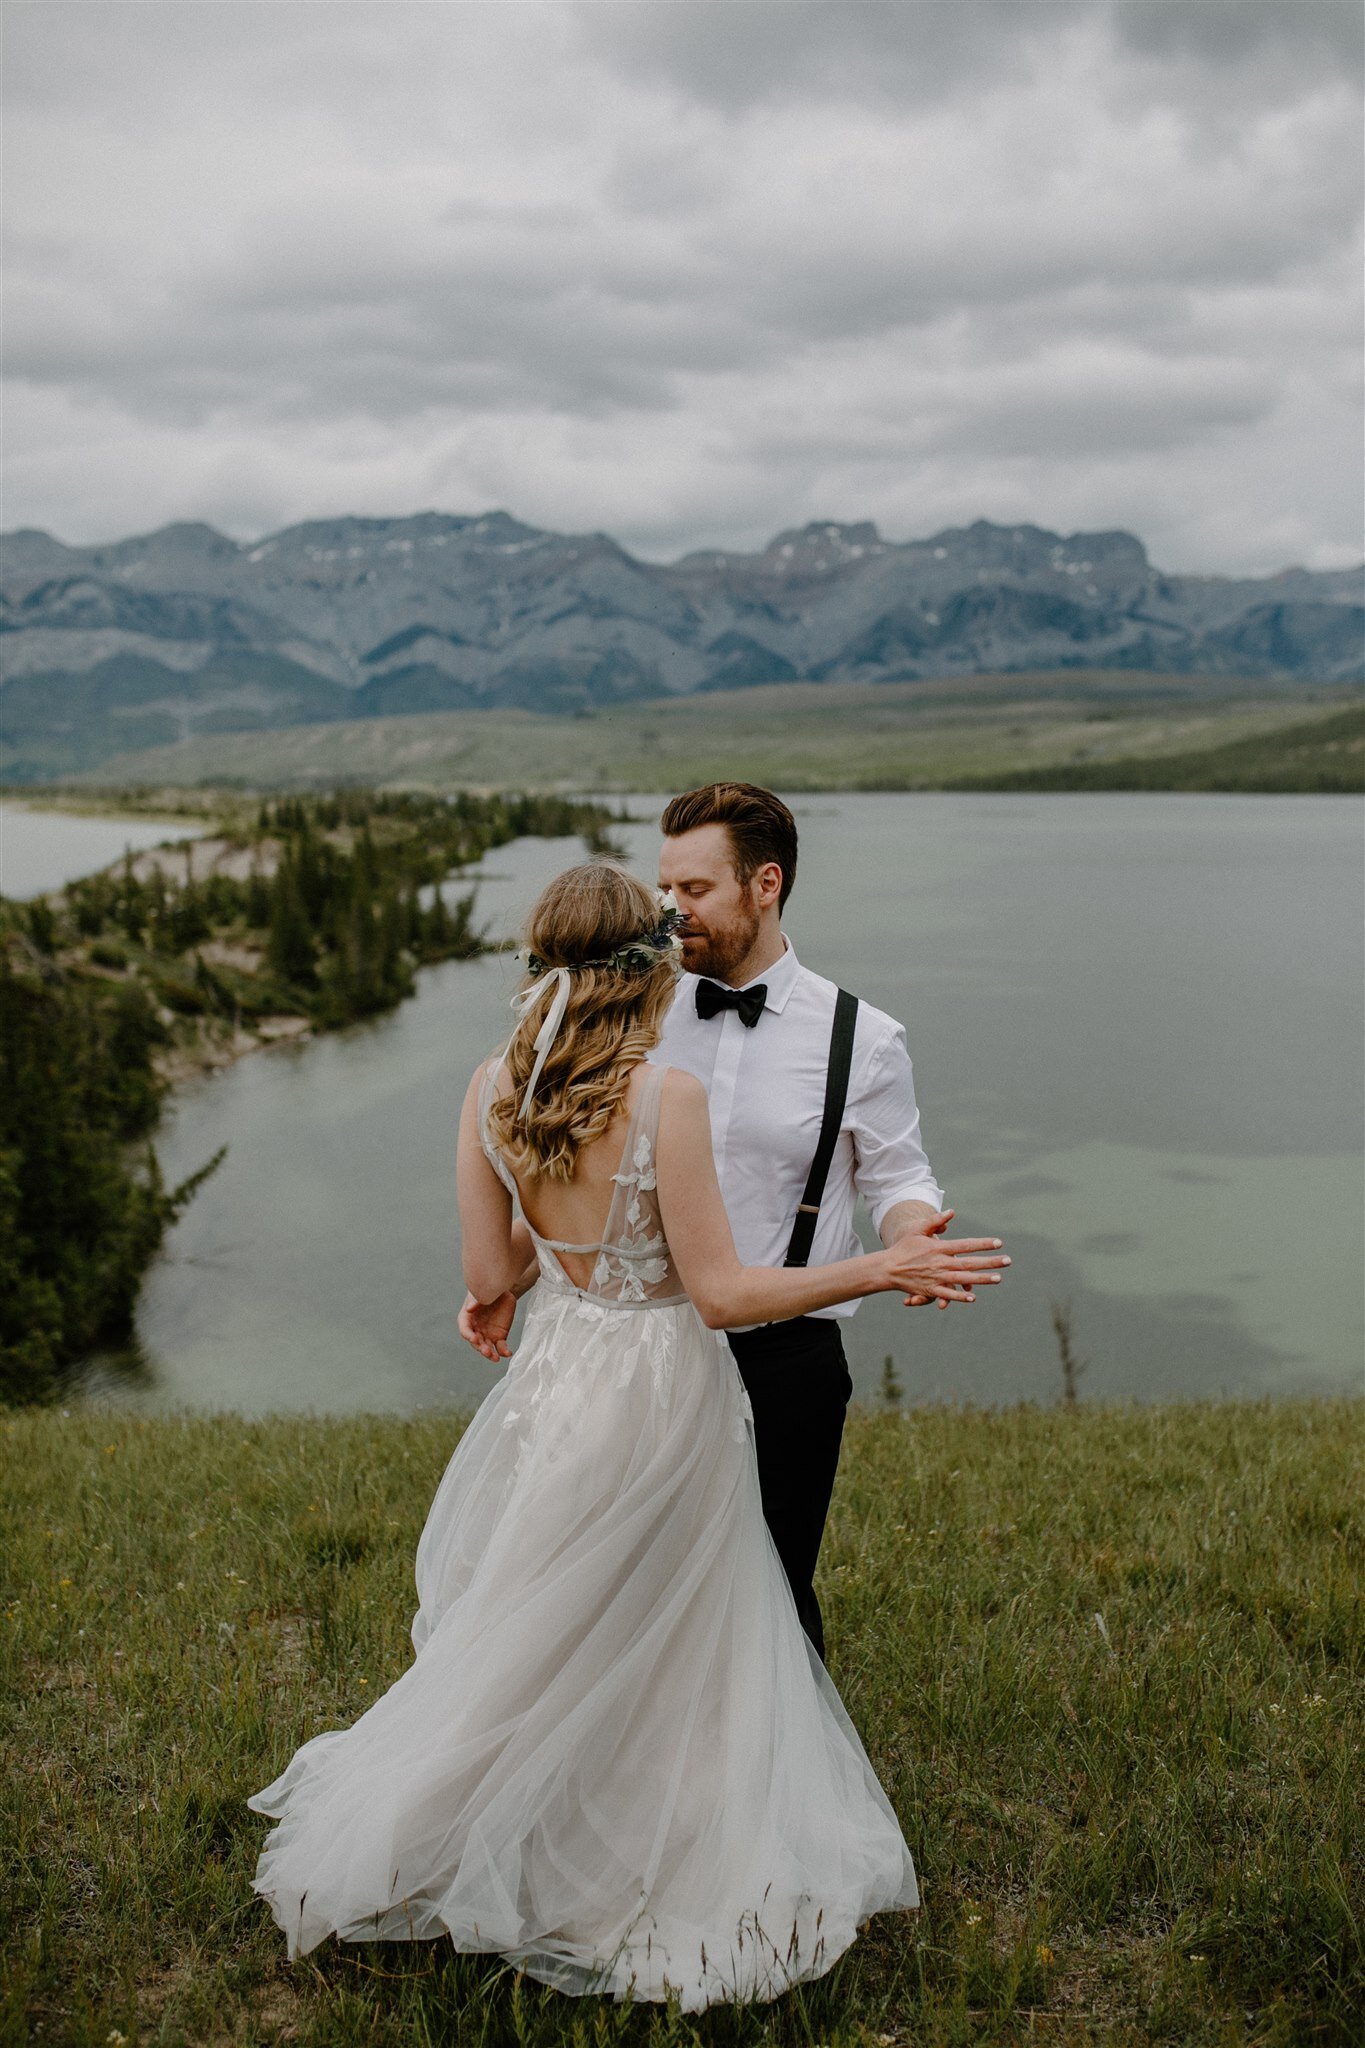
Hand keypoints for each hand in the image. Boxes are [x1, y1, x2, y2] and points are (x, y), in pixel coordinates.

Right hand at [458, 1289, 516, 1360]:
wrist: (502, 1291)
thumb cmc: (487, 1290)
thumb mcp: (481, 1292)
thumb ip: (475, 1300)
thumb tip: (469, 1309)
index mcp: (467, 1319)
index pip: (465, 1330)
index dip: (469, 1335)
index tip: (475, 1339)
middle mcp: (475, 1329)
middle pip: (476, 1342)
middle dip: (480, 1348)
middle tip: (487, 1352)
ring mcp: (487, 1335)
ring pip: (487, 1347)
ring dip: (490, 1353)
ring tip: (495, 1358)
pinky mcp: (499, 1337)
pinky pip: (500, 1347)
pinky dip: (504, 1351)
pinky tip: (508, 1353)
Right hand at [879, 1213, 1009, 1306]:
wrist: (888, 1268)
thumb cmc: (905, 1247)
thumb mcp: (918, 1230)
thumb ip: (935, 1221)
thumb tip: (952, 1212)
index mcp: (939, 1248)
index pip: (966, 1245)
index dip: (983, 1244)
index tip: (999, 1242)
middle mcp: (941, 1263)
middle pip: (970, 1262)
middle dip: (991, 1262)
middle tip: (1008, 1261)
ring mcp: (937, 1277)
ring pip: (964, 1278)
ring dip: (982, 1279)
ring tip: (998, 1278)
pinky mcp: (931, 1290)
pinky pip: (948, 1294)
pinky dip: (960, 1296)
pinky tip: (973, 1297)